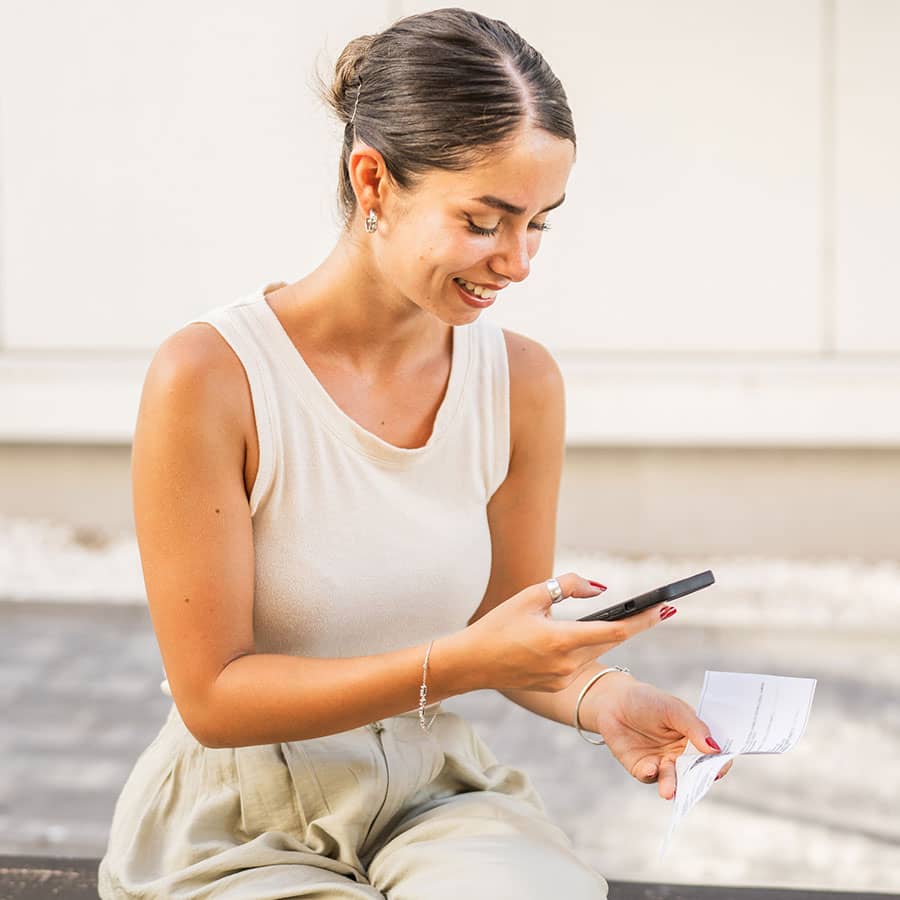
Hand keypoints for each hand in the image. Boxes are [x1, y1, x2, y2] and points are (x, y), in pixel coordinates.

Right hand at [465, 572, 667, 692]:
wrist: (472, 663)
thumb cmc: (499, 624)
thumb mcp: (531, 595)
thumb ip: (569, 586)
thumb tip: (601, 589)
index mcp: (561, 640)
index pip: (614, 630)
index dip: (643, 620)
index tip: (665, 609)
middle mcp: (566, 664)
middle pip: (613, 642)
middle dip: (637, 625)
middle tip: (662, 609)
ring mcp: (562, 678)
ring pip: (597, 652)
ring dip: (612, 635)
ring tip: (633, 617)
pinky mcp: (555, 685)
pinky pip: (580, 662)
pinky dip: (589, 647)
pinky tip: (593, 635)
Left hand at [578, 670, 733, 798]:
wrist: (612, 701)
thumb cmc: (647, 700)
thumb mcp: (673, 709)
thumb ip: (694, 727)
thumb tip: (715, 749)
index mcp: (695, 739)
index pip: (714, 755)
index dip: (719, 763)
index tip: (720, 768)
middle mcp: (682, 755)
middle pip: (694, 773)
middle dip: (696, 781)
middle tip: (697, 785)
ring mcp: (662, 764)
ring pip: (672, 780)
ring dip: (672, 785)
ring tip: (669, 791)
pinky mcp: (642, 769)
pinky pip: (649, 777)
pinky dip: (650, 775)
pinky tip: (649, 768)